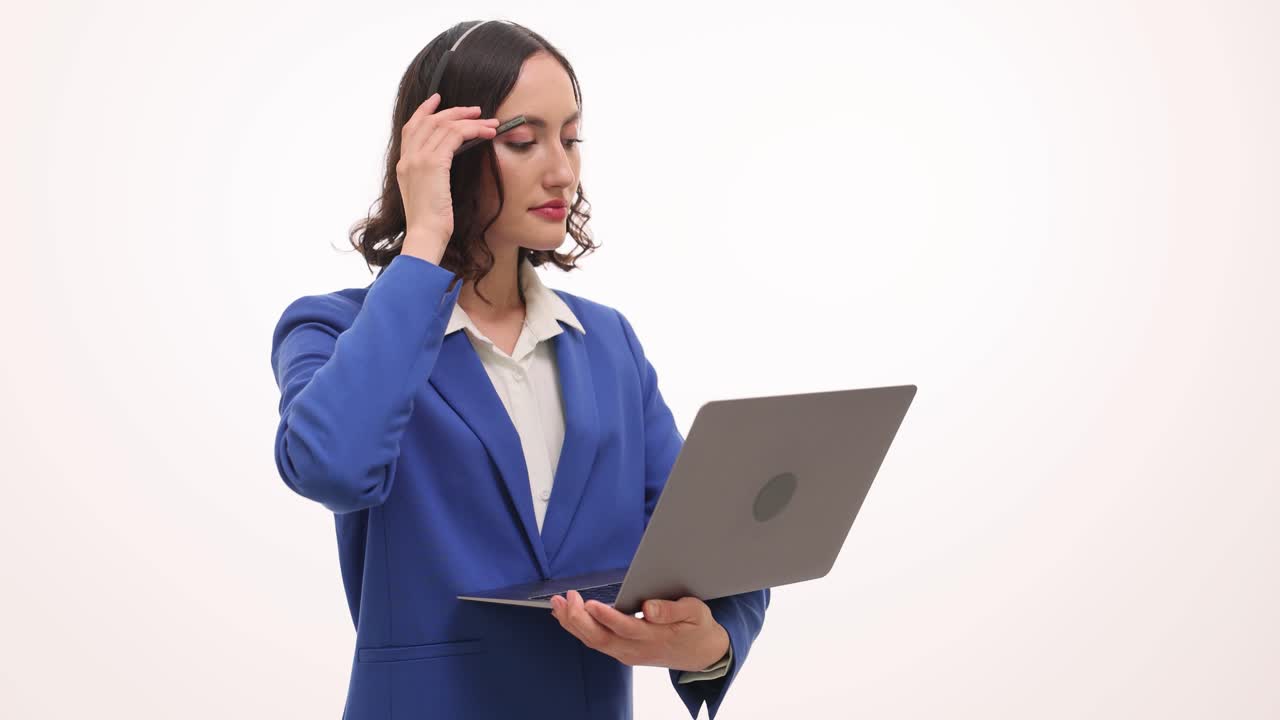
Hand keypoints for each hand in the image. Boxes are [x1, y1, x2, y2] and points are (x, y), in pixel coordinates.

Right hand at [395, 92, 500, 251]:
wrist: (425, 235)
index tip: (437, 99)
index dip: (424, 110)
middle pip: (429, 121)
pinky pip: (455, 135)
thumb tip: (445, 168)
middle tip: (475, 110)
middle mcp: (408, 158)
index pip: (411, 128)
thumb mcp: (428, 195)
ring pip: (444, 125)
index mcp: (404, 165)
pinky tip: (486, 132)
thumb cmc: (430, 223)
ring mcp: (418, 159)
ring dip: (470, 121)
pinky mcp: (433, 163)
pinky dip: (473, 130)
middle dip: (454, 111)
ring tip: (489, 123)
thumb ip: (431, 177)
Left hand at [550, 591, 730, 672]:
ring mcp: (627, 653)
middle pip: (601, 638)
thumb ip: (671, 610)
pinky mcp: (622, 652)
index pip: (625, 628)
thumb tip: (649, 608)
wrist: (702, 655)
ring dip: (573, 623)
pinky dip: (578, 629)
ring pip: (594, 641)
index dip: (606, 616)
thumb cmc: (697, 628)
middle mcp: (636, 649)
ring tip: (557, 604)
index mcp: (654, 637)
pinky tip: (567, 616)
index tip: (589, 603)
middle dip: (579, 619)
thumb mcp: (695, 613)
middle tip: (566, 598)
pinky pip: (596, 642)